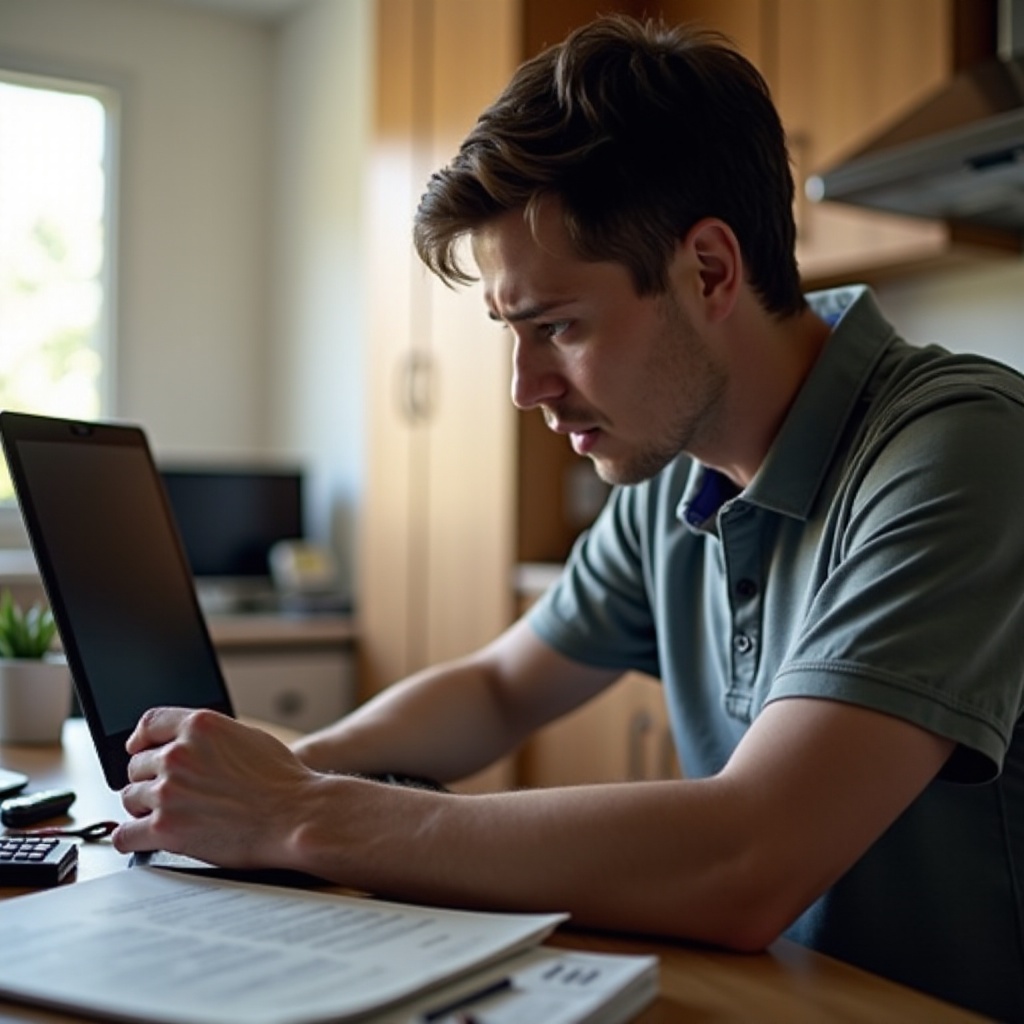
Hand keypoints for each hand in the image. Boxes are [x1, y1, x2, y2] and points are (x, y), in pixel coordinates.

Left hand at [113, 707, 316, 867]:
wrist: (295, 815)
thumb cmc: (281, 780)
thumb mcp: (247, 737)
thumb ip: (210, 737)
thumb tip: (189, 745)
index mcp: (200, 726)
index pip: (150, 723)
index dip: (141, 738)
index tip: (137, 748)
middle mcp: (179, 754)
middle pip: (137, 764)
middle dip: (151, 778)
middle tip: (170, 793)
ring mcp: (168, 791)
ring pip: (130, 797)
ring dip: (145, 807)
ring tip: (169, 815)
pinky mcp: (164, 828)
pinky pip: (124, 833)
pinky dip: (132, 836)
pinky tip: (144, 837)